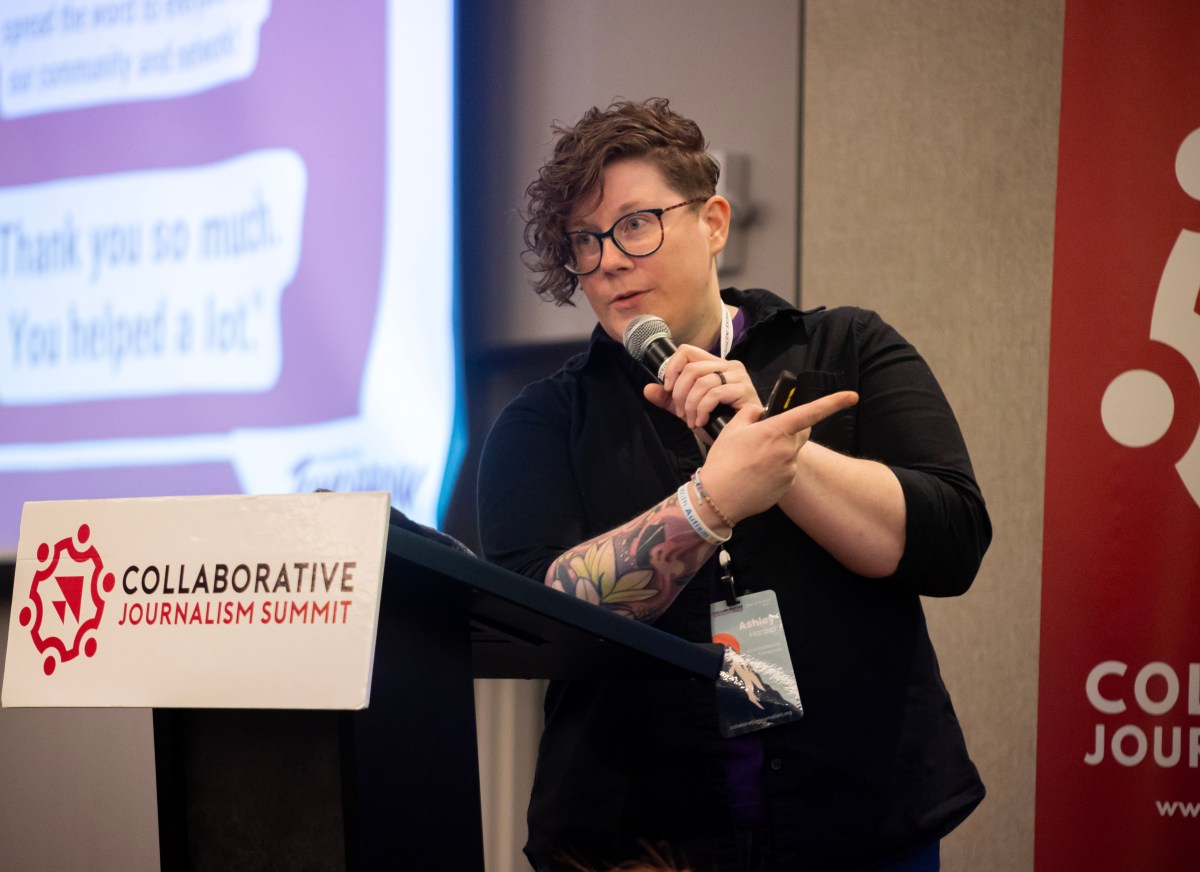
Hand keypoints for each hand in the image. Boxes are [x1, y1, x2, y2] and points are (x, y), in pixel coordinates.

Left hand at [642, 344, 758, 431]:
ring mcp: (739, 377)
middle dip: (679, 394)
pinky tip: (702, 421)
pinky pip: (714, 394)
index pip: (687, 351)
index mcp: (715, 364)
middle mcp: (729, 366)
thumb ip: (669, 399)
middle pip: (691, 369)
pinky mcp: (744, 391)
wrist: (739, 439)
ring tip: (691, 420)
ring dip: (690, 405)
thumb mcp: (688, 408)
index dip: (672, 368)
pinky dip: (702, 409)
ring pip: (702, 382)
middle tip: (680, 413)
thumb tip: (648, 389)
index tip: (668, 389)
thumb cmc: (718, 421)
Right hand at [699, 391, 858, 522]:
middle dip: (791, 429)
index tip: (852, 396)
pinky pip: (786, 469)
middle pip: (802, 432)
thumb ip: (750, 413)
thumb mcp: (731, 429)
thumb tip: (760, 411)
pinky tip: (756, 474)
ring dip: (779, 451)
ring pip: (791, 452)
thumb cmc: (723, 461)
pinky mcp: (787, 484)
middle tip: (766, 435)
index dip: (834, 402)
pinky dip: (775, 468)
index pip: (811, 412)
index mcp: (776, 431)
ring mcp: (789, 469)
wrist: (719, 497)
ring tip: (753, 460)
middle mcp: (788, 449)